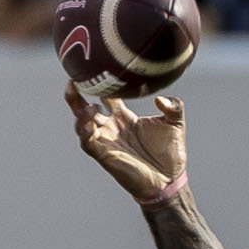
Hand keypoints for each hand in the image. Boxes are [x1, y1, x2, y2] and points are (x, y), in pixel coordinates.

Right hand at [68, 82, 187, 205]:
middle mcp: (111, 127)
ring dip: (81, 114)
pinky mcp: (105, 156)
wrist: (170, 180)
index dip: (99, 83)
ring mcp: (106, 142)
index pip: (105, 95)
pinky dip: (85, 133)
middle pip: (84, 108)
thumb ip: (174, 106)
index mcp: (124, 117)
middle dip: (75, 95)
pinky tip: (91, 125)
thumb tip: (160, 98)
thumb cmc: (171, 153)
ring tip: (91, 108)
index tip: (95, 68)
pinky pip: (87, 143)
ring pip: (81, 125)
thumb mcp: (175, 123)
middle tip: (73, 81)